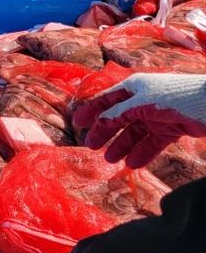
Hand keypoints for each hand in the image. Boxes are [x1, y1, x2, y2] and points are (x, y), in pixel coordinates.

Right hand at [73, 72, 205, 167]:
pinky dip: (142, 153)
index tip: (77, 123)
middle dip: (105, 132)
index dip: (91, 111)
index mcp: (133, 88)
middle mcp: (143, 101)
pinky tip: (133, 164)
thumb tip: (100, 122)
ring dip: (122, 146)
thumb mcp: (143, 104)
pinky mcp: (170, 129)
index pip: (106, 100)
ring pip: (134, 133)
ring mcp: (156, 116)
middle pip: (118, 118)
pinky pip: (152, 143)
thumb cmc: (175, 96)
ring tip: (111, 160)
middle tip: (91, 146)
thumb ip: (120, 113)